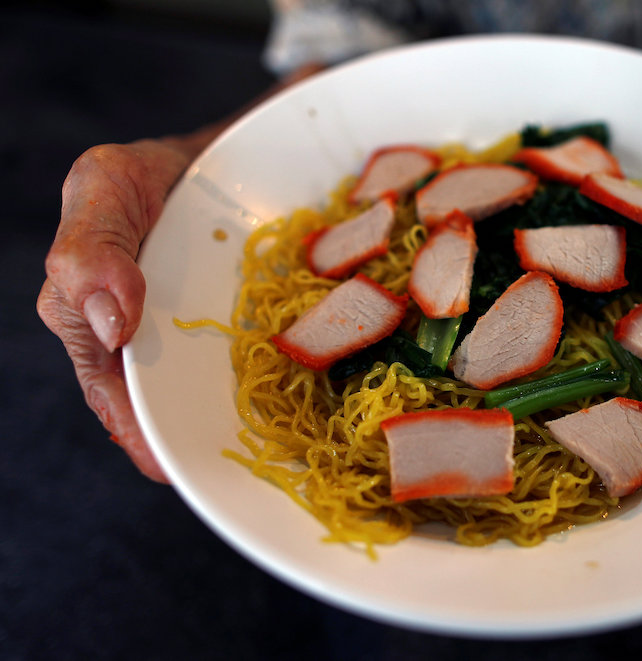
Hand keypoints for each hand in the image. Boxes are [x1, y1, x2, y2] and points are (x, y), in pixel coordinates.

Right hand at [38, 64, 324, 482]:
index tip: (169, 466)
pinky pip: (259, 365)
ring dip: (239, 422)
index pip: (110, 392)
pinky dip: (278, 384)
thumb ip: (91, 250)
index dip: (136, 434)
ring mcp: (201, 340)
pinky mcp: (247, 330)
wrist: (222, 152)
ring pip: (214, 395)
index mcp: (96, 320)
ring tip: (278, 455)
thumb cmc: (150, 171)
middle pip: (165, 406)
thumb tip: (113, 326)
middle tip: (235, 474)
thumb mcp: (106, 185)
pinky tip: (308, 402)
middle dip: (195, 442)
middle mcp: (150, 340)